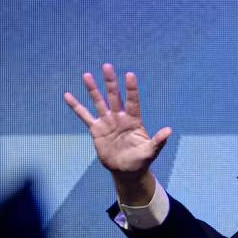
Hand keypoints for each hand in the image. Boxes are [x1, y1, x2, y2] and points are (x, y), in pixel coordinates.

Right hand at [63, 63, 170, 202]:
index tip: (129, 75)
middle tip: (107, 66)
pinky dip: (76, 106)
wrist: (126, 171)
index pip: (133, 101)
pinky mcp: (96, 130)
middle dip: (110, 82)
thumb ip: (158, 141)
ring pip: (99, 102)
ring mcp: (107, 122)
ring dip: (93, 89)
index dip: (131, 89)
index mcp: (133, 120)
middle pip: (114, 96)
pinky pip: (84, 116)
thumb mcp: (150, 152)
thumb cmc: (140, 160)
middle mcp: (119, 117)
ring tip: (86, 75)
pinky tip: (68, 95)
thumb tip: (169, 131)